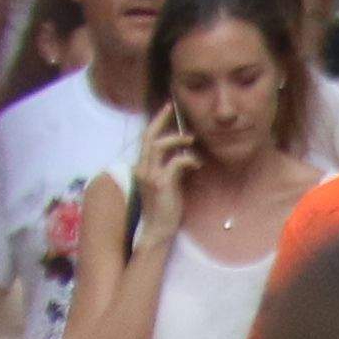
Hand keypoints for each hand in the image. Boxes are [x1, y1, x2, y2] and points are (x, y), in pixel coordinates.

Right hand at [132, 103, 194, 227]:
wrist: (157, 231)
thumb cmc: (163, 210)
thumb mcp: (164, 185)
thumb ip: (168, 169)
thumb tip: (182, 156)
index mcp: (141, 168)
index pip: (145, 139)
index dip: (155, 122)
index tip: (166, 110)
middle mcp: (142, 168)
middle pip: (149, 136)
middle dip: (160, 119)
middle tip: (172, 107)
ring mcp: (150, 175)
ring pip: (160, 145)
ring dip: (177, 139)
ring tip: (191, 140)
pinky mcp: (162, 183)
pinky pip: (176, 162)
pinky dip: (188, 159)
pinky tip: (197, 164)